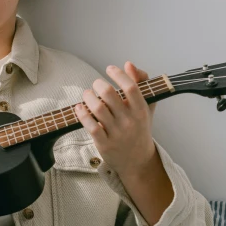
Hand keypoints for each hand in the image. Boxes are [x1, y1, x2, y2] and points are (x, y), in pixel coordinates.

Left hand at [74, 61, 156, 175]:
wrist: (138, 160)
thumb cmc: (140, 128)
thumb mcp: (146, 106)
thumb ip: (141, 83)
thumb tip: (128, 64)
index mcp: (141, 110)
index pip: (131, 87)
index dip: (118, 74)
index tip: (109, 69)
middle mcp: (129, 121)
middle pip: (109, 94)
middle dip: (98, 84)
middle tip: (96, 84)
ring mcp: (117, 133)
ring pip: (97, 108)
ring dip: (88, 97)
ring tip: (87, 94)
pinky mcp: (104, 144)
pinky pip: (91, 126)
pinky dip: (82, 114)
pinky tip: (79, 108)